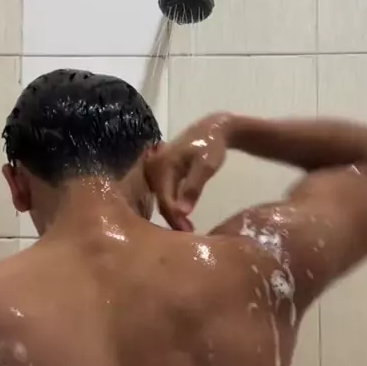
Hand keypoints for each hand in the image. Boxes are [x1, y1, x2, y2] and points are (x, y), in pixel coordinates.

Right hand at [146, 113, 229, 230]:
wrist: (213, 129)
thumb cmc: (211, 147)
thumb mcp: (205, 167)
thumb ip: (193, 188)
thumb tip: (182, 213)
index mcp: (162, 166)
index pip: (164, 199)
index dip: (175, 218)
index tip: (188, 233)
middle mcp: (154, 168)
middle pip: (161, 201)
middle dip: (173, 219)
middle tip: (189, 235)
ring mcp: (156, 170)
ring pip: (162, 198)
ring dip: (173, 214)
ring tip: (187, 229)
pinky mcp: (161, 173)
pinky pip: (164, 193)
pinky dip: (173, 205)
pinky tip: (183, 217)